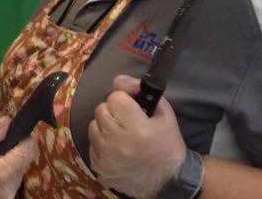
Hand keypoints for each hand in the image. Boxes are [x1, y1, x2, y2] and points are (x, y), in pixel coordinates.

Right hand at [0, 116, 36, 198]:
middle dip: (11, 153)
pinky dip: (2, 178)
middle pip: (23, 163)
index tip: (13, 132)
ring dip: (6, 166)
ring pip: (17, 175)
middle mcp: (11, 189)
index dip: (25, 138)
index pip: (29, 151)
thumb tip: (7, 121)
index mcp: (1, 173)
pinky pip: (10, 186)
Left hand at [89, 74, 186, 197]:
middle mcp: (118, 142)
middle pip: (101, 109)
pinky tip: (117, 150)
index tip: (132, 110)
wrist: (169, 181)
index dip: (124, 101)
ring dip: (105, 128)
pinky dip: (101, 145)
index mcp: (136, 128)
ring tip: (121, 136)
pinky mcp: (99, 169)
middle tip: (127, 123)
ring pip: (93, 126)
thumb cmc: (168, 144)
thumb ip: (140, 91)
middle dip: (113, 113)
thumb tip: (118, 80)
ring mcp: (106, 157)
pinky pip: (91, 145)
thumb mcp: (164, 114)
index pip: (115, 97)